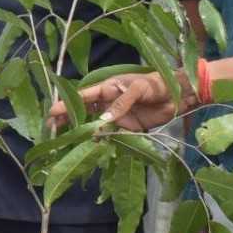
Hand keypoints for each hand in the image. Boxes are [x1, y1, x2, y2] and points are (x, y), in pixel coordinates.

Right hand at [62, 71, 187, 132]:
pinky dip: (102, 142)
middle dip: (68, 119)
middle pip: (84, 111)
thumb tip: (102, 121)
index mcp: (109, 88)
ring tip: (65, 140)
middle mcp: (110, 102)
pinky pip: (112, 136)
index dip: (68, 104)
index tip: (52, 112)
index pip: (84, 96)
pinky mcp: (129, 128)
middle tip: (52, 129)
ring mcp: (118, 116)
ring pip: (95, 125)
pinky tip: (91, 148)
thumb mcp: (138, 89)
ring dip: (83, 132)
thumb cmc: (158, 84)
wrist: (180, 94)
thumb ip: (121, 103)